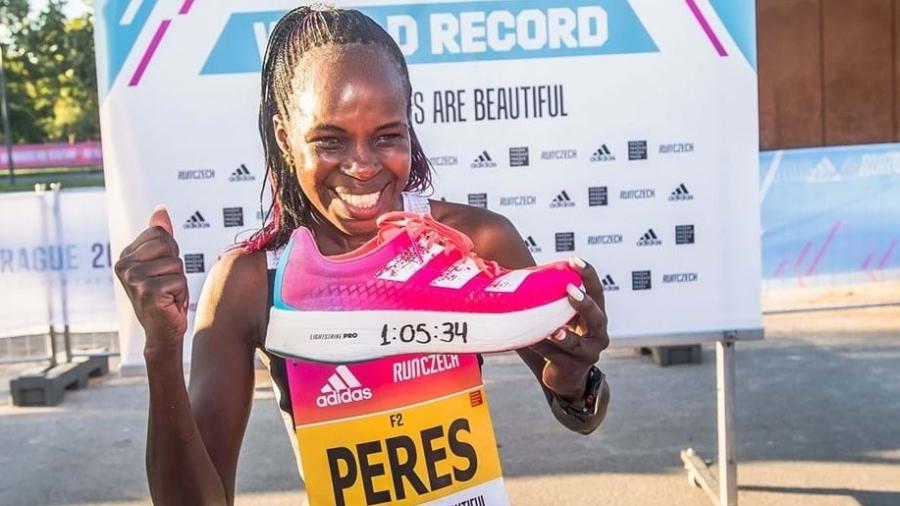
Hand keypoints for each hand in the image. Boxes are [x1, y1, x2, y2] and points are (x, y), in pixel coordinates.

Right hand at [114, 206, 188, 353]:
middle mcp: (124, 266)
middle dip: (176, 266)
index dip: (170, 252)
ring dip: (179, 281)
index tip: (161, 270)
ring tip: (168, 294)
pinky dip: (181, 293)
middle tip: (166, 284)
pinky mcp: (147, 292)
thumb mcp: (162, 262)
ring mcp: (134, 279)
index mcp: (126, 256)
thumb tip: (161, 211)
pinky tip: (169, 303)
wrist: (162, 331)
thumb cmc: (164, 297)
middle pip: (168, 246)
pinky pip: (179, 280)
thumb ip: (160, 236)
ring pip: (176, 264)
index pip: (159, 234)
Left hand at [531, 256, 609, 400]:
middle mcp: (598, 333)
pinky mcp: (574, 367)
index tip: (575, 259)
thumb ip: (549, 300)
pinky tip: (530, 342)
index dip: (588, 274)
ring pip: (578, 343)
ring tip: (555, 330)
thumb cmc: (559, 338)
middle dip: (584, 303)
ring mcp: (589, 352)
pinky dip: (543, 348)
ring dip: (566, 336)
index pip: (596, 291)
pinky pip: (557, 357)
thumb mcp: (559, 317)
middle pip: (596, 316)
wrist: (564, 377)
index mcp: (595, 314)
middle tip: (569, 289)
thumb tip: (516, 275)